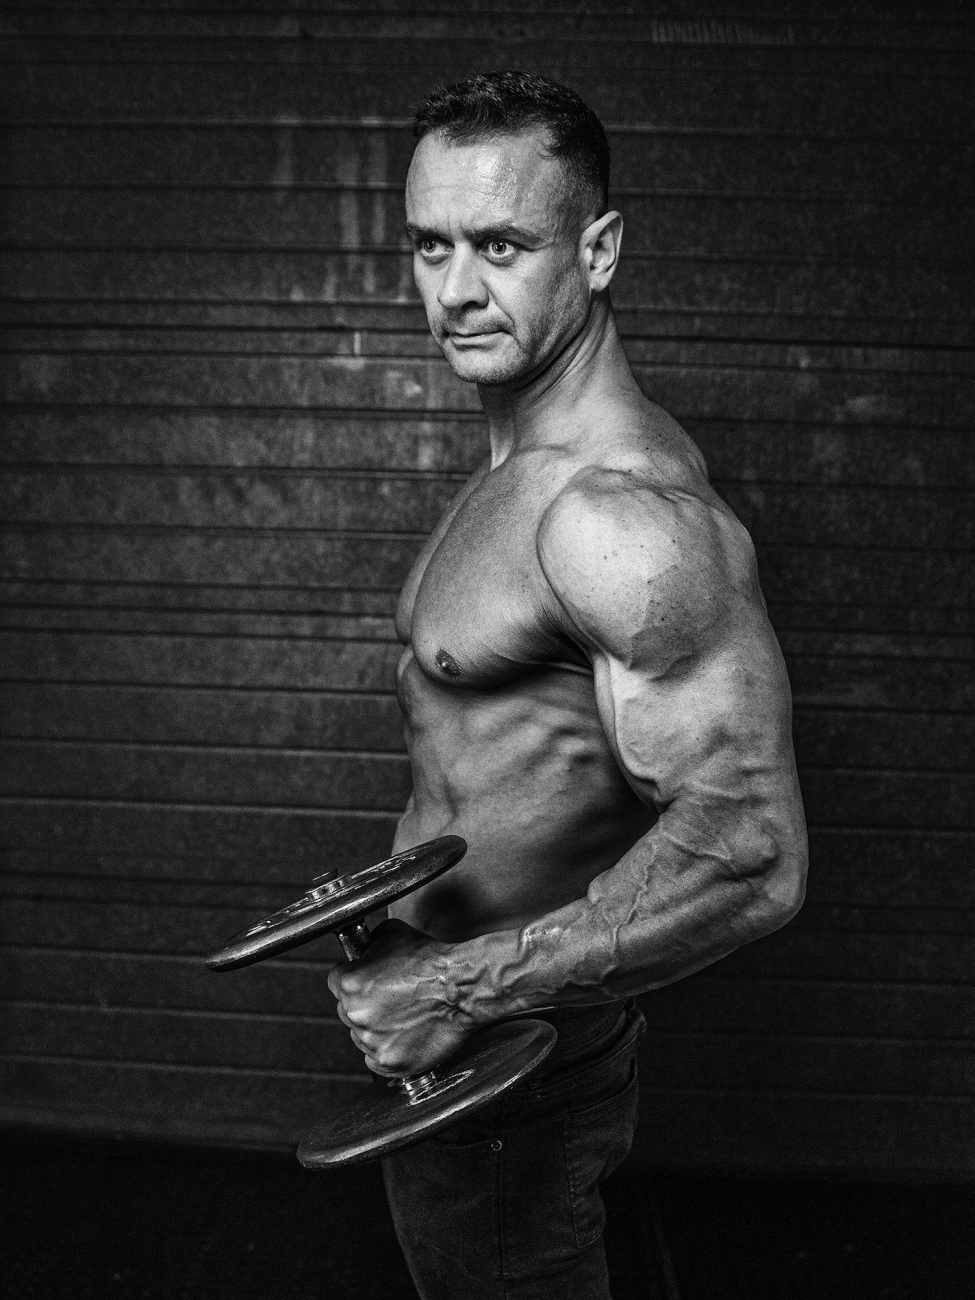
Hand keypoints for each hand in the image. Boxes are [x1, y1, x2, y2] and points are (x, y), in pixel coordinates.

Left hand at [327, 919, 475, 1075]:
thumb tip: (362, 948)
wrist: (462, 987)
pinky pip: (376, 1060)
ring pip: (361, 1036)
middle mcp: (356, 1014)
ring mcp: (372, 1041)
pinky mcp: (390, 1063)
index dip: (353, 979)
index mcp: (350, 982)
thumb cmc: (432, 960)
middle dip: (364, 1004)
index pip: (336, 982)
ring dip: (376, 1028)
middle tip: (390, 998)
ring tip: (404, 1015)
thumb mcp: (392, 933)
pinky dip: (387, 1051)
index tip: (367, 982)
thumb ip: (367, 943)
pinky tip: (405, 1035)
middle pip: (346, 1010)